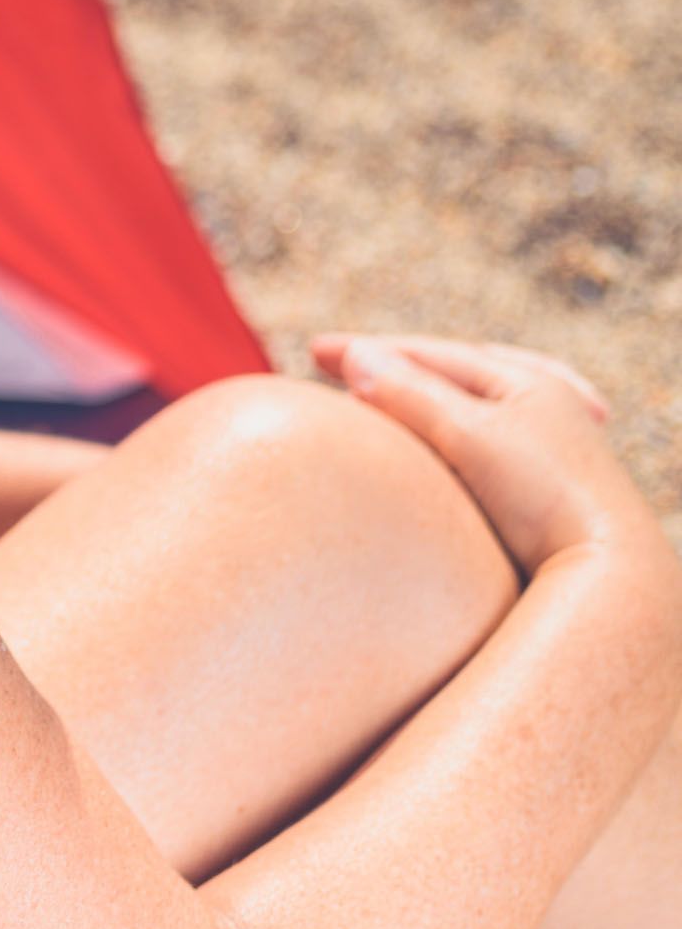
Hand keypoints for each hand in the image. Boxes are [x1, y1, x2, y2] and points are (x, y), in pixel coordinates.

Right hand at [315, 334, 655, 576]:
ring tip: (382, 402)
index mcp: (533, 381)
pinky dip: (453, 436)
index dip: (368, 350)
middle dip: (397, 369)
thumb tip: (354, 356)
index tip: (313, 352)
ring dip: (424, 400)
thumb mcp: (467, 435)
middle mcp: (552, 406)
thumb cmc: (544, 501)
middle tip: (342, 370)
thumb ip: (408, 392)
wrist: (615, 578)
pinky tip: (442, 449)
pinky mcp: (554, 492)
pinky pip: (489, 446)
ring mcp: (556, 449)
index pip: (432, 354)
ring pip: (475, 410)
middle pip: (456, 376)